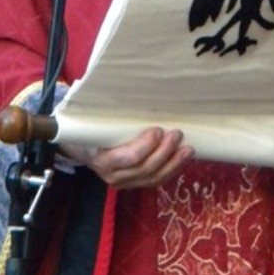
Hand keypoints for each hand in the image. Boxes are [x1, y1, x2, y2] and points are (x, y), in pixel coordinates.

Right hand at [59, 126, 193, 188]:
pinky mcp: (136, 184)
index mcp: (103, 158)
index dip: (146, 146)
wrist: (86, 150)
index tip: (158, 130)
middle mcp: (113, 175)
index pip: (128, 157)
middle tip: (176, 134)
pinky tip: (182, 159)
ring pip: (153, 178)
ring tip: (187, 149)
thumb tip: (135, 91)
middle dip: (164, 152)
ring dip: (173, 163)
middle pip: (144, 168)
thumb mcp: (98, 122)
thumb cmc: (95, 131)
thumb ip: (114, 115)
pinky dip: (171, 170)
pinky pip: (156, 181)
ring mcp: (125, 182)